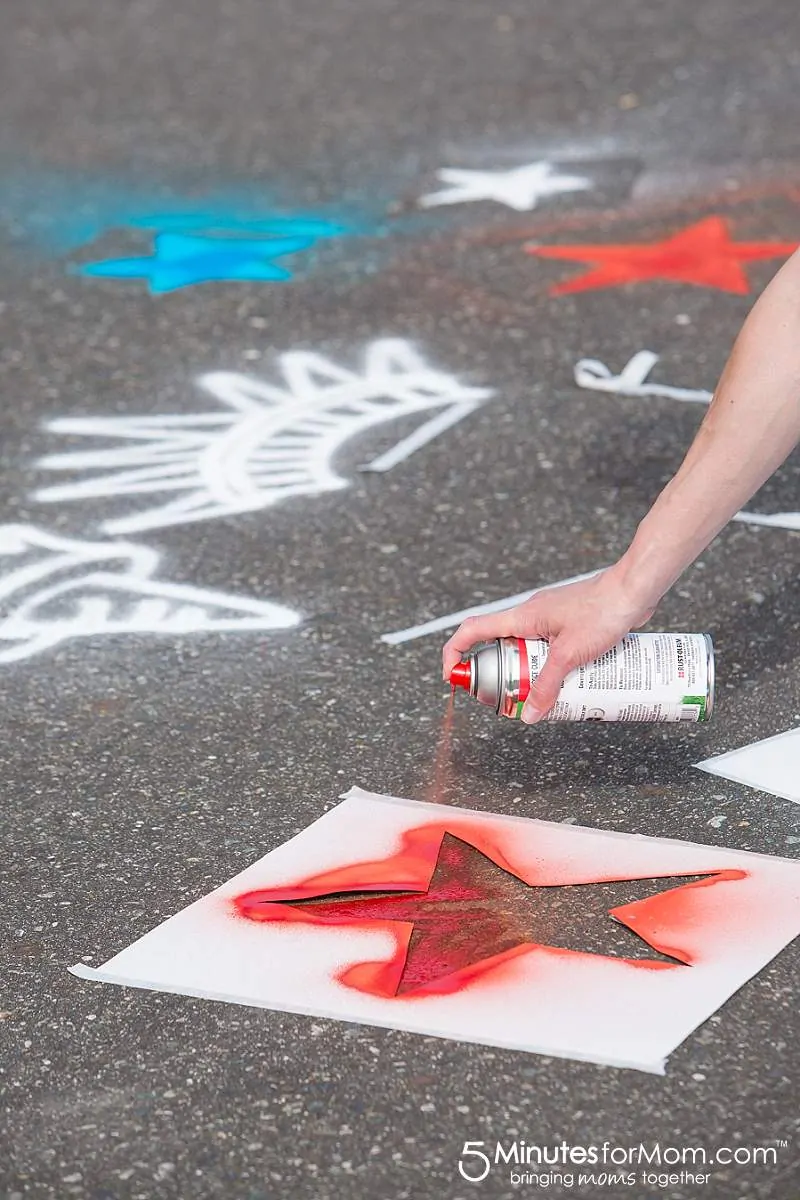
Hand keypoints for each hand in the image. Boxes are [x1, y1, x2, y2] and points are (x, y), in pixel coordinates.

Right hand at [441, 568, 655, 722]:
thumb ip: (547, 686)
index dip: (455, 652)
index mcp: (521, 617)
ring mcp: (550, 618)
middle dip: (504, 676)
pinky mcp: (569, 622)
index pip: (472, 631)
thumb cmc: (603, 610)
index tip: (452, 675)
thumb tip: (528, 713)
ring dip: (532, 673)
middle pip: (501, 648)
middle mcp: (530, 615)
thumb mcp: (570, 656)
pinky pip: (551, 648)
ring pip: (529, 650)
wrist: (634, 590)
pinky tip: (572, 680)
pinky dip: (553, 666)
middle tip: (512, 699)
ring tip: (547, 695)